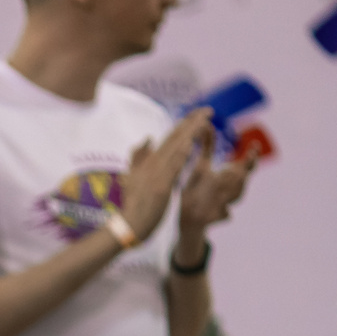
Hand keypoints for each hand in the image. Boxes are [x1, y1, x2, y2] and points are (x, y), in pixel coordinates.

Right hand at [118, 114, 209, 242]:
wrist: (128, 225)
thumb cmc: (133, 204)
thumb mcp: (132, 177)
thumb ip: (138, 157)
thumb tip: (148, 137)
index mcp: (150, 161)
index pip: (170, 137)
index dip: (185, 124)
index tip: (198, 114)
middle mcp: (154, 163)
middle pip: (176, 137)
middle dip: (193, 122)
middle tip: (208, 110)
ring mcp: (158, 174)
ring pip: (177, 147)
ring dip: (192, 132)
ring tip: (206, 119)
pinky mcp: (162, 186)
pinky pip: (174, 167)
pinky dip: (182, 153)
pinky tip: (192, 142)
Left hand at [174, 129, 257, 239]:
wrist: (186, 217)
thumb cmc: (196, 188)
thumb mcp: (201, 166)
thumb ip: (206, 147)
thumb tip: (206, 124)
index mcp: (228, 178)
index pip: (245, 167)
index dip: (251, 158)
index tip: (253, 146)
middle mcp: (230, 191)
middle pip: (243, 180)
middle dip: (241, 175)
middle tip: (237, 169)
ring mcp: (226, 204)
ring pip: (238, 197)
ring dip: (234, 191)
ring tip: (224, 185)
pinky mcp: (217, 219)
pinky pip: (227, 216)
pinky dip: (225, 213)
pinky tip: (222, 212)